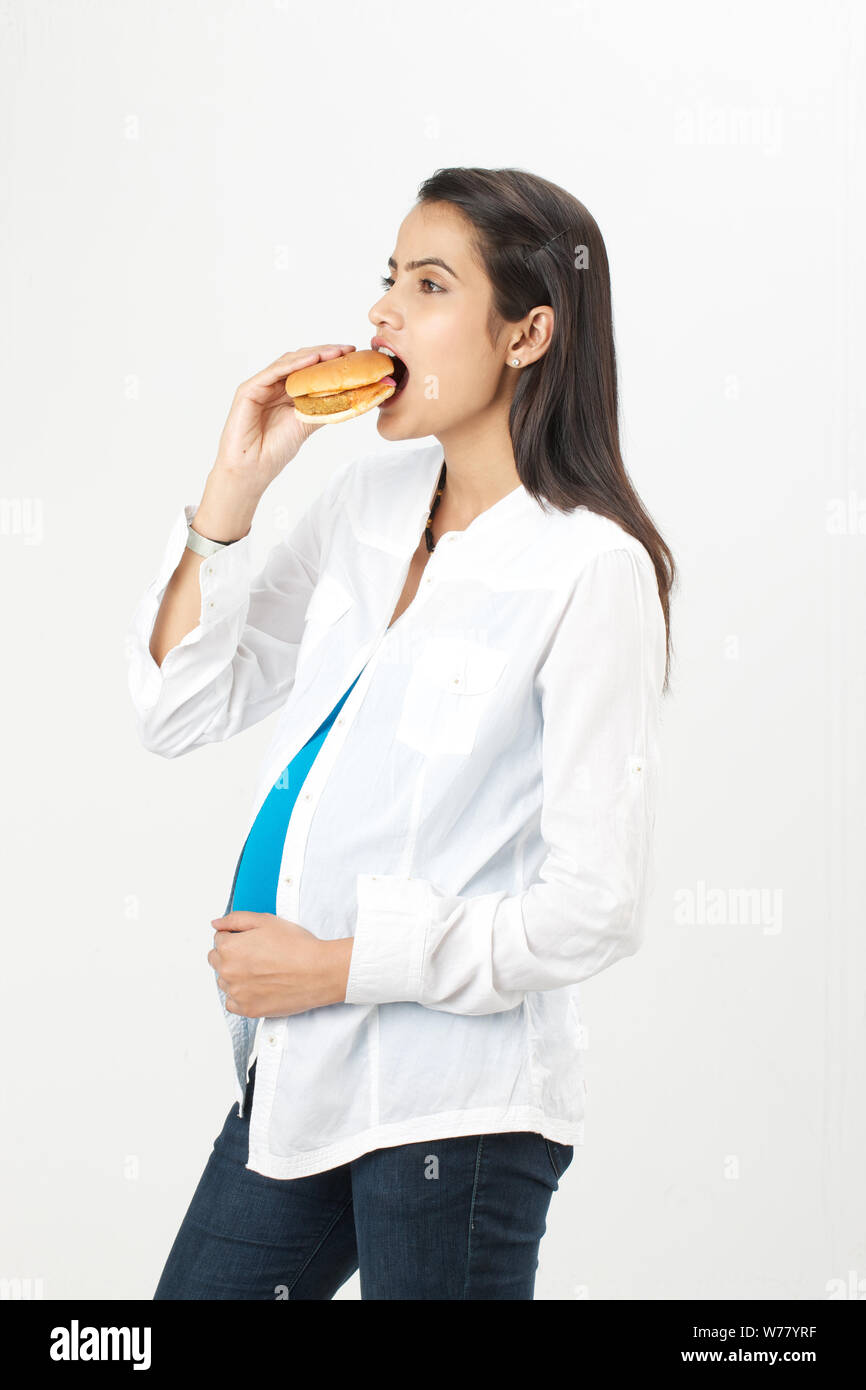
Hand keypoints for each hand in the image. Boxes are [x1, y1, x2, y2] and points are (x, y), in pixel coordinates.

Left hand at [208, 911, 353, 1017]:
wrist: (318, 971)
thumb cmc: (296, 946)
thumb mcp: (265, 920)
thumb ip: (235, 919)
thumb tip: (216, 924)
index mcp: (229, 948)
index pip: (219, 939)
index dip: (235, 937)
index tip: (251, 941)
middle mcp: (228, 971)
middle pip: (217, 961)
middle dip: (231, 955)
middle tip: (256, 955)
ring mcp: (237, 993)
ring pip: (224, 982)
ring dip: (235, 976)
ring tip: (261, 970)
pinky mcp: (248, 1010)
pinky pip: (232, 1003)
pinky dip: (241, 996)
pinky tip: (257, 987)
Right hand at [211, 342, 357, 494]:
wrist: (252, 468)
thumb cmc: (275, 450)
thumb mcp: (307, 425)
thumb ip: (322, 408)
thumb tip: (349, 397)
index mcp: (286, 393)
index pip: (309, 370)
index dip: (330, 362)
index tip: (352, 356)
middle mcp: (273, 386)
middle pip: (300, 361)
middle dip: (325, 354)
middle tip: (347, 350)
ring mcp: (261, 386)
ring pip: (289, 363)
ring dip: (313, 355)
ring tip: (335, 352)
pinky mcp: (249, 389)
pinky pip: (274, 372)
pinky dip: (294, 364)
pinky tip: (313, 359)